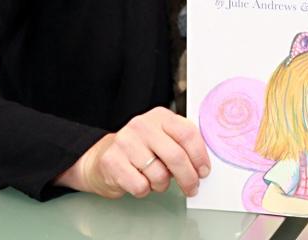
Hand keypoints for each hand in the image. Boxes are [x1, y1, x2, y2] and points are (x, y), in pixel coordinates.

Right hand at [55, 106, 210, 198]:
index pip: (187, 134)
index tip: (204, 171)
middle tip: (192, 188)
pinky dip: (145, 190)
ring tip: (156, 180)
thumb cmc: (140, 150)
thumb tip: (202, 165)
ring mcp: (125, 142)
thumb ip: (181, 144)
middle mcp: (142, 125)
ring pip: (159, 175)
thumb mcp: (163, 137)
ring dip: (163, 185)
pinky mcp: (112, 161)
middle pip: (176, 156)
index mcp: (160, 116)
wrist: (102, 157)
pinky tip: (140, 181)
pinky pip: (141, 186)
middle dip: (188, 178)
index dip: (200, 156)